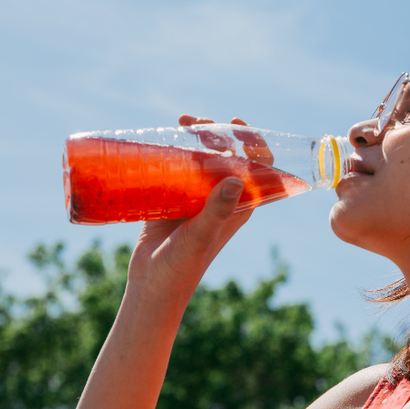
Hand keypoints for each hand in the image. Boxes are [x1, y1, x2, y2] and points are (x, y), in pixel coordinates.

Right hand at [126, 116, 253, 305]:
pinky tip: (164, 139)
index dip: (252, 142)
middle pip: (228, 156)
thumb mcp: (201, 235)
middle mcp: (221, 197)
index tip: (235, 123)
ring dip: (195, 138)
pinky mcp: (174, 198)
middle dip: (217, 133)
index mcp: (239, 205)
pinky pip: (179, 167)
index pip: (258, 167)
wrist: (152, 285)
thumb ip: (217, 210)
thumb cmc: (183, 266)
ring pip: (203, 158)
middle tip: (195, 122)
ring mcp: (197, 197)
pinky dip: (175, 151)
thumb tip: (238, 180)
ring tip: (180, 123)